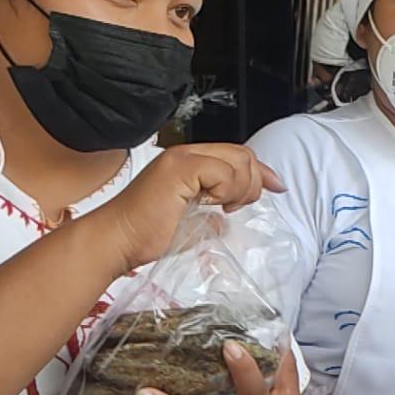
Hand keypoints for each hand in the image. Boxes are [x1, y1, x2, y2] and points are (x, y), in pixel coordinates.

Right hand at [94, 144, 286, 271]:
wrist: (118, 241)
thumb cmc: (147, 234)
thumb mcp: (191, 222)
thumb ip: (211, 212)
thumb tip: (226, 217)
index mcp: (187, 161)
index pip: (236, 155)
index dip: (261, 171)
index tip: (277, 187)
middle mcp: (184, 153)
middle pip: (242, 154)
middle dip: (254, 181)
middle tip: (239, 205)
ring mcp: (181, 158)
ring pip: (238, 161)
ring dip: (241, 188)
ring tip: (223, 206)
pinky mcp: (179, 169)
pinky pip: (223, 172)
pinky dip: (227, 190)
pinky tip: (214, 204)